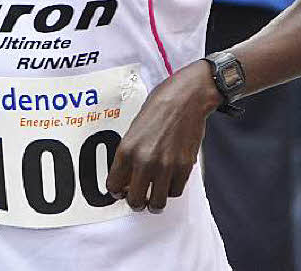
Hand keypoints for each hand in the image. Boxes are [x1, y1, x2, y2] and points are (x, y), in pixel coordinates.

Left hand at [105, 60, 220, 213]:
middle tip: (138, 197)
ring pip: (157, 203)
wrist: (187, 97)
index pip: (113, 186)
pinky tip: (169, 179)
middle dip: (135, 202)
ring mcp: (165, 166)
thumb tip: (127, 176)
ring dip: (154, 202)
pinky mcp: (184, 167)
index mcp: (127, 149)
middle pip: (135, 201)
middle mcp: (144, 160)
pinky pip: (175, 191)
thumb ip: (130, 152)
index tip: (121, 191)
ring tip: (154, 194)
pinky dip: (171, 189)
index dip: (117, 192)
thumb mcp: (135, 127)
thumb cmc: (160, 106)